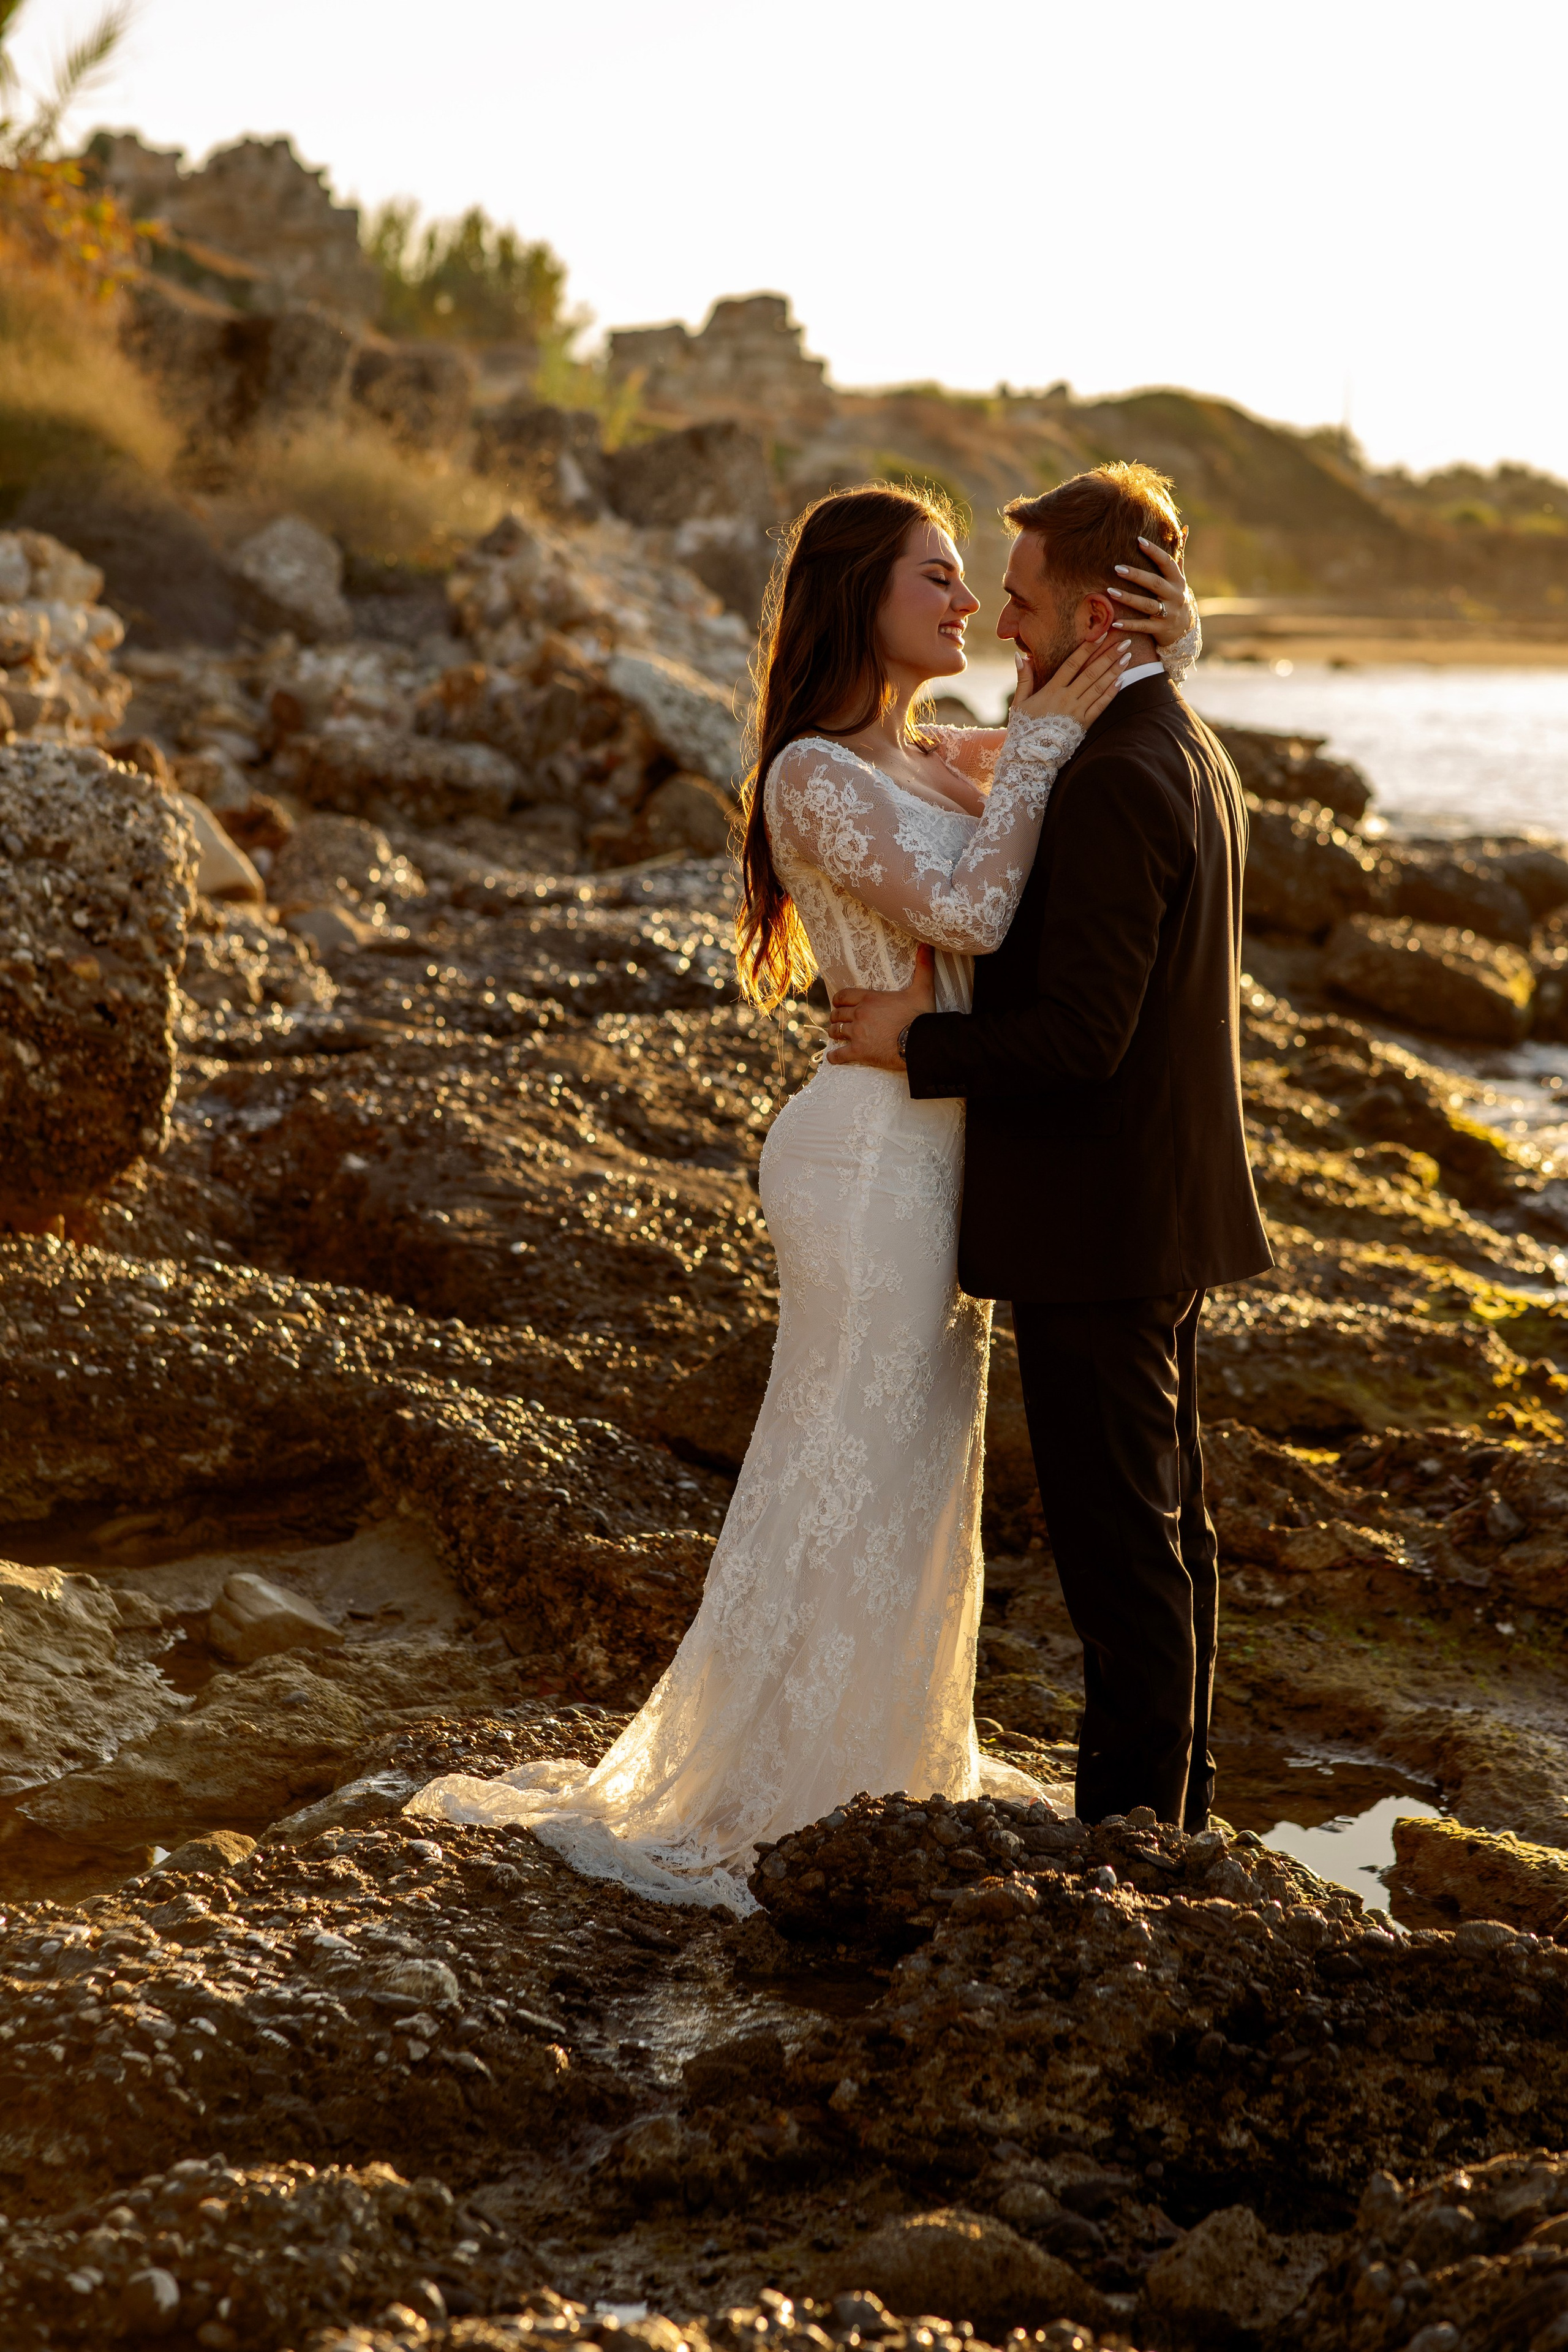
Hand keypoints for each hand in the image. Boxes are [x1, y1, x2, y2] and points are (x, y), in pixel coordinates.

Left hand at [828, 944, 935, 1068]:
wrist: (921, 1042)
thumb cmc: (921, 1015)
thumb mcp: (922, 989)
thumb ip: (922, 967)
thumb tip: (927, 946)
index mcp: (870, 998)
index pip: (843, 996)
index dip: (838, 1000)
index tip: (838, 1004)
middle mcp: (860, 1014)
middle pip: (837, 1014)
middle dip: (836, 1017)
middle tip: (837, 1020)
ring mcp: (858, 1033)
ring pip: (836, 1031)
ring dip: (835, 1033)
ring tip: (836, 1035)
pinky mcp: (859, 1051)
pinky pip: (839, 1054)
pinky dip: (835, 1056)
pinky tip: (833, 1057)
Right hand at [1011, 625, 1130, 729]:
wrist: (1030, 757)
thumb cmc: (1023, 729)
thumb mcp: (1019, 702)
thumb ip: (1023, 678)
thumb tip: (1020, 656)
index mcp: (1051, 690)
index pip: (1072, 664)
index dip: (1087, 648)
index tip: (1100, 634)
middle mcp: (1066, 698)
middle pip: (1091, 673)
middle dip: (1109, 656)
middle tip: (1124, 642)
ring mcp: (1077, 712)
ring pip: (1099, 687)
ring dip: (1114, 670)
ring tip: (1127, 657)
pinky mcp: (1084, 725)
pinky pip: (1101, 706)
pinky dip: (1111, 693)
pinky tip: (1121, 681)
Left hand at [1106, 534, 1197, 649]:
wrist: (1184, 630)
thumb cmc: (1176, 597)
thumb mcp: (1179, 577)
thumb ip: (1178, 554)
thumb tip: (1184, 527)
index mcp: (1178, 580)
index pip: (1167, 563)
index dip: (1154, 551)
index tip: (1138, 540)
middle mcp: (1175, 596)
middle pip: (1155, 583)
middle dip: (1136, 575)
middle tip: (1116, 568)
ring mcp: (1168, 613)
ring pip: (1147, 605)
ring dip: (1128, 598)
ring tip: (1110, 591)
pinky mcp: (1160, 629)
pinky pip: (1143, 626)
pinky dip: (1129, 625)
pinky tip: (1114, 622)